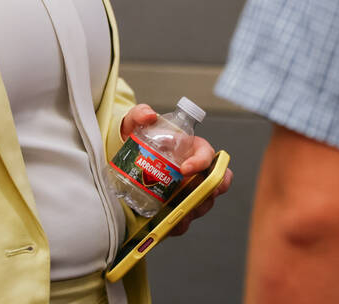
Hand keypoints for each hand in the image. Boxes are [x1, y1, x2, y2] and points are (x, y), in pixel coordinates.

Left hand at [118, 104, 233, 235]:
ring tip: (181, 211)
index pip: (208, 155)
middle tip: (198, 194)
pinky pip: (184, 220)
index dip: (202, 162)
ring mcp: (186, 191)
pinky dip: (180, 224)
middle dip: (211, 190)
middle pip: (214, 183)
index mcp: (192, 150)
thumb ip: (139, 114)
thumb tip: (149, 115)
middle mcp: (194, 172)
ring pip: (202, 203)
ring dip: (195, 208)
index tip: (185, 168)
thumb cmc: (137, 139)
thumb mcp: (134, 123)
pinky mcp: (175, 208)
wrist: (124, 161)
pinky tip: (170, 224)